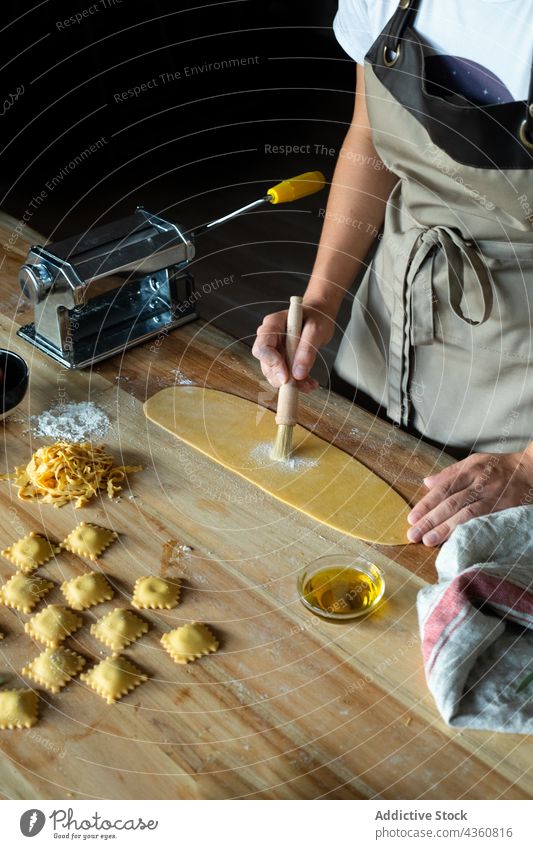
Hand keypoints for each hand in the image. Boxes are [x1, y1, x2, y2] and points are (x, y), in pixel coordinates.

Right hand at [252, 301, 334, 392]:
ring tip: (310, 383)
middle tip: (302, 382)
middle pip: (266, 364)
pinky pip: (284, 377)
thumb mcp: (316, 330)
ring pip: (274, 374)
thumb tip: (298, 374)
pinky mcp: (282, 360)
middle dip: (283, 377)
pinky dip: (297, 383)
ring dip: (292, 383)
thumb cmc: (317, 317)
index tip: (286, 376)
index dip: (272, 363)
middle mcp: (269, 338)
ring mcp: (274, 350)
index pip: (262, 347)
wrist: (320, 317)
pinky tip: (310, 383)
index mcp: (272, 324)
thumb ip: (307, 350)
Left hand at [407, 447, 532, 545]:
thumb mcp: (474, 462)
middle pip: (451, 503)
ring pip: (466, 514)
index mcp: (470, 470)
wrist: (531, 471)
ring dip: (446, 528)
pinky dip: (468, 531)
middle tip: (414, 534)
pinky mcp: (504, 510)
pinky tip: (456, 541)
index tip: (412, 517)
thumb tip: (426, 483)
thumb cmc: (499, 467)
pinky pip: (484, 522)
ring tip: (429, 540)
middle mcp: (480, 483)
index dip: (427, 504)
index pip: (443, 488)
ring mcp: (493, 497)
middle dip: (431, 519)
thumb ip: (449, 473)